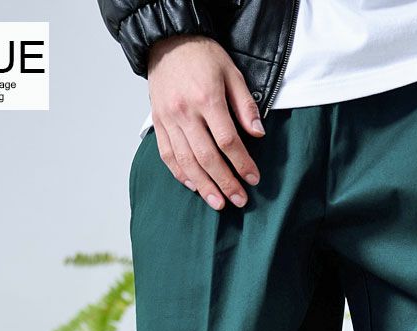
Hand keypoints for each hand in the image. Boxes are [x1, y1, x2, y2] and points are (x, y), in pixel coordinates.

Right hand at [147, 35, 264, 210]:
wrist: (167, 41)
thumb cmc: (202, 56)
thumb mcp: (232, 72)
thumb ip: (245, 105)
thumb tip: (258, 134)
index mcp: (207, 99)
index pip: (227, 141)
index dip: (242, 163)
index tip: (253, 178)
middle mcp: (185, 112)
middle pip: (207, 157)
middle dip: (225, 182)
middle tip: (239, 200)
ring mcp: (169, 120)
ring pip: (186, 162)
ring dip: (203, 186)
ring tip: (218, 203)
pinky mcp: (158, 123)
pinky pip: (167, 155)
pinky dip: (180, 174)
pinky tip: (194, 186)